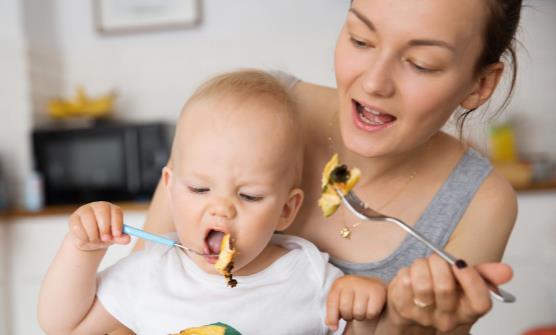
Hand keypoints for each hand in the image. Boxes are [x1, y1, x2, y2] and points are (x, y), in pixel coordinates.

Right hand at [68, 201, 129, 250]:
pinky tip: (86, 238)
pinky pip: (77, 227)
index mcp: (111, 209)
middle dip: (104, 227)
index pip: (116, 212)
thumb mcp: (113, 238)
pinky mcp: (74, 217)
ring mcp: (85, 210)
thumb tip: (127, 239)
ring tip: (95, 240)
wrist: (88, 240)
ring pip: (89, 220)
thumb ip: (120, 238)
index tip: (117, 235)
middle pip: (102, 212)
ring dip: (93, 234)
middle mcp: (99, 206)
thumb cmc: (103, 236)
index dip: (117, 223)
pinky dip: (83, 236)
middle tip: (105, 239)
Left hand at [326, 275, 385, 331]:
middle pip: (345, 309)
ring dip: (359, 316)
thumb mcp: (340, 299)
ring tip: (361, 309)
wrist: (372, 285)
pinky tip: (370, 308)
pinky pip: (371, 313)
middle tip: (352, 312)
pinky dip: (370, 315)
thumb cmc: (353, 295)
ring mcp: (365, 285)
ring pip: (358, 312)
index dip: (332, 318)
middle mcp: (351, 282)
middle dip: (348, 316)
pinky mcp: (378, 291)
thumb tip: (331, 325)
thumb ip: (333, 311)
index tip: (334, 327)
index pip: (332, 302)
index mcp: (339, 284)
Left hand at [385, 254, 512, 331]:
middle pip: (445, 288)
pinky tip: (411, 275)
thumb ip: (485, 274)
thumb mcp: (464, 280)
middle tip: (436, 259)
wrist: (411, 303)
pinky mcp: (403, 309)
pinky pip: (405, 281)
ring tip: (423, 266)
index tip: (461, 263)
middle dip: (439, 263)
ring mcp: (424, 316)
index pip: (480, 303)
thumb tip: (507, 271)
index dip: (472, 280)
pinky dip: (407, 270)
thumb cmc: (439, 290)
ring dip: (421, 265)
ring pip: (423, 283)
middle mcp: (447, 318)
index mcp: (468, 311)